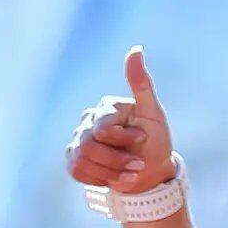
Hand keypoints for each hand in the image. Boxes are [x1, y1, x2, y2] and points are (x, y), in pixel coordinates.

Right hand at [64, 45, 175, 192]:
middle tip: (139, 166)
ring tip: (131, 175)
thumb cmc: (154, 140)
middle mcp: (88, 120)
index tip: (143, 137)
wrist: (150, 171)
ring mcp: (78, 140)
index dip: (124, 137)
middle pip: (89, 145)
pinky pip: (77, 171)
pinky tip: (116, 177)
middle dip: (117, 160)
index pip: (103, 126)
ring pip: (82, 160)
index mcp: (107, 107)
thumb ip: (141, 83)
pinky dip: (100, 178)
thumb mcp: (153, 113)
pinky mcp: (73, 159)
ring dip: (111, 172)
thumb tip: (136, 49)